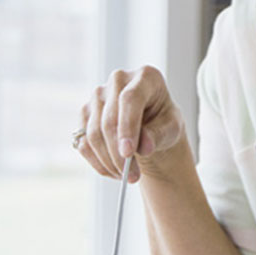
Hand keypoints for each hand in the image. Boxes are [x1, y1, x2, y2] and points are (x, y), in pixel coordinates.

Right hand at [75, 66, 184, 182]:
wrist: (152, 129)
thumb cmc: (165, 124)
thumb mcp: (172, 129)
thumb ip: (159, 135)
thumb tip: (144, 146)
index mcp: (145, 77)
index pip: (130, 99)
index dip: (127, 126)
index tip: (129, 153)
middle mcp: (118, 80)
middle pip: (109, 119)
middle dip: (118, 153)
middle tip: (131, 177)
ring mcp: (98, 95)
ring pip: (93, 133)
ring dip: (109, 161)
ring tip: (127, 176)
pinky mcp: (86, 113)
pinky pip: (83, 142)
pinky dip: (98, 162)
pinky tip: (114, 171)